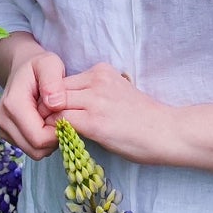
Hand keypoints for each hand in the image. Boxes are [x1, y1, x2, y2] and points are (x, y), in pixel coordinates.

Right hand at [0, 49, 65, 159]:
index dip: (58, 133)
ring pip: (33, 152)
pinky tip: (45, 122)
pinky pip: (29, 148)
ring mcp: (2, 128)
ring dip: (48, 141)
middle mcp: (2, 119)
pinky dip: (41, 141)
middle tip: (62, 118)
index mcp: (12, 104)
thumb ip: (53, 82)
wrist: (23, 68)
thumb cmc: (38, 66)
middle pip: (36, 148)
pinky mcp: (7, 134)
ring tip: (53, 118)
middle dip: (54, 139)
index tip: (66, 117)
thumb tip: (55, 105)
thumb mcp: (50, 64)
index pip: (39, 138)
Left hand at [43, 62, 170, 163]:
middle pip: (55, 90)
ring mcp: (95, 100)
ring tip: (50, 135)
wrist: (167, 132)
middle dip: (46, 108)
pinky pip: (61, 121)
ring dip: (49, 120)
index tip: (54, 115)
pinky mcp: (94, 122)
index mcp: (102, 71)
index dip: (54, 99)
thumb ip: (94, 94)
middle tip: (46, 126)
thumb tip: (68, 107)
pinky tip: (60, 142)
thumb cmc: (144, 118)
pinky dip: (55, 131)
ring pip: (54, 104)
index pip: (63, 81)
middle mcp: (96, 80)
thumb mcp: (118, 93)